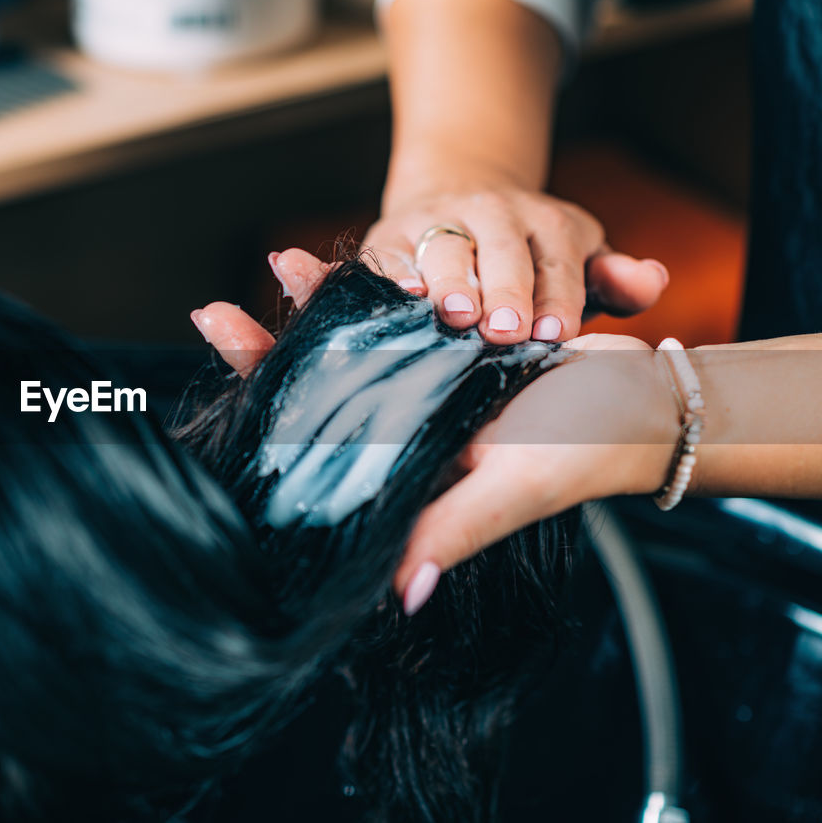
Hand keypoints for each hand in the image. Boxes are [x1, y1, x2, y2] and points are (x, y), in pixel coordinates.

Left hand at [191, 250, 677, 604]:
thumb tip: (399, 592)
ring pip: (352, 346)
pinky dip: (372, 291)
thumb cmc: (584, 448)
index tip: (225, 363)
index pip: (317, 444)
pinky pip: (396, 318)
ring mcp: (422, 388)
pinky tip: (345, 263)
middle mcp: (403, 433)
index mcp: (405, 472)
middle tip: (213, 314)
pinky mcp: (448, 350)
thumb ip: (455, 528)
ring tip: (278, 262)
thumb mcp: (517, 484)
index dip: (268, 406)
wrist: (642, 400)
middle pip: (319, 393)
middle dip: (267, 353)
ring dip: (317, 304)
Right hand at [364, 171, 670, 344]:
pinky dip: (394, 273)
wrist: (456, 194)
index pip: (558, 262)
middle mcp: (494, 214)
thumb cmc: (529, 256)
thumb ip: (617, 278)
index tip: (556, 333)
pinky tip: (402, 294)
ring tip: (456, 314)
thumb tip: (652, 280)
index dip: (558, 297)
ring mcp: (439, 220)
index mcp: (549, 223)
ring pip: (445, 249)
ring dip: (450, 281)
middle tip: (507, 330)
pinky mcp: (391, 233)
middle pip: (503, 251)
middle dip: (506, 290)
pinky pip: (390, 254)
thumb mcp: (579, 260)